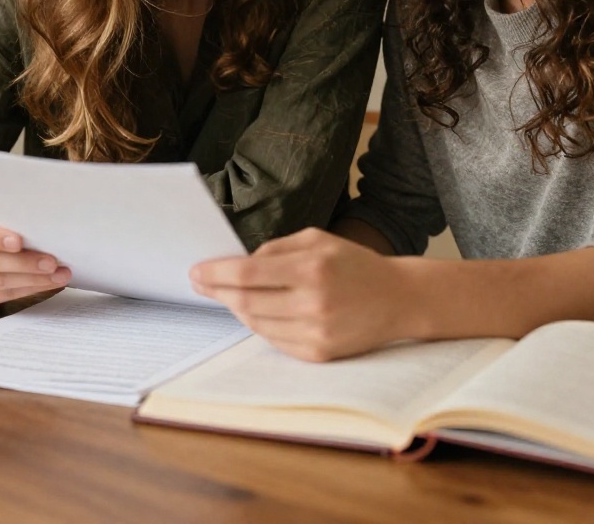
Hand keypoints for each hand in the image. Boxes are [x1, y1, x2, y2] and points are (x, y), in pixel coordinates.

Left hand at [190, 228, 412, 361]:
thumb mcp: (318, 240)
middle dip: (218, 291)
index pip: (247, 273)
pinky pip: (273, 341)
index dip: (216, 273)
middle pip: (245, 302)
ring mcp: (315, 333)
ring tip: (229, 294)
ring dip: (236, 308)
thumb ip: (276, 249)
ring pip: (255, 324)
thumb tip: (239, 262)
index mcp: (311, 268)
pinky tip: (256, 311)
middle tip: (201, 282)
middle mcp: (312, 303)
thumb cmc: (354, 263)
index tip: (195, 271)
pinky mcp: (318, 354)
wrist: (398, 299)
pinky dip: (259, 325)